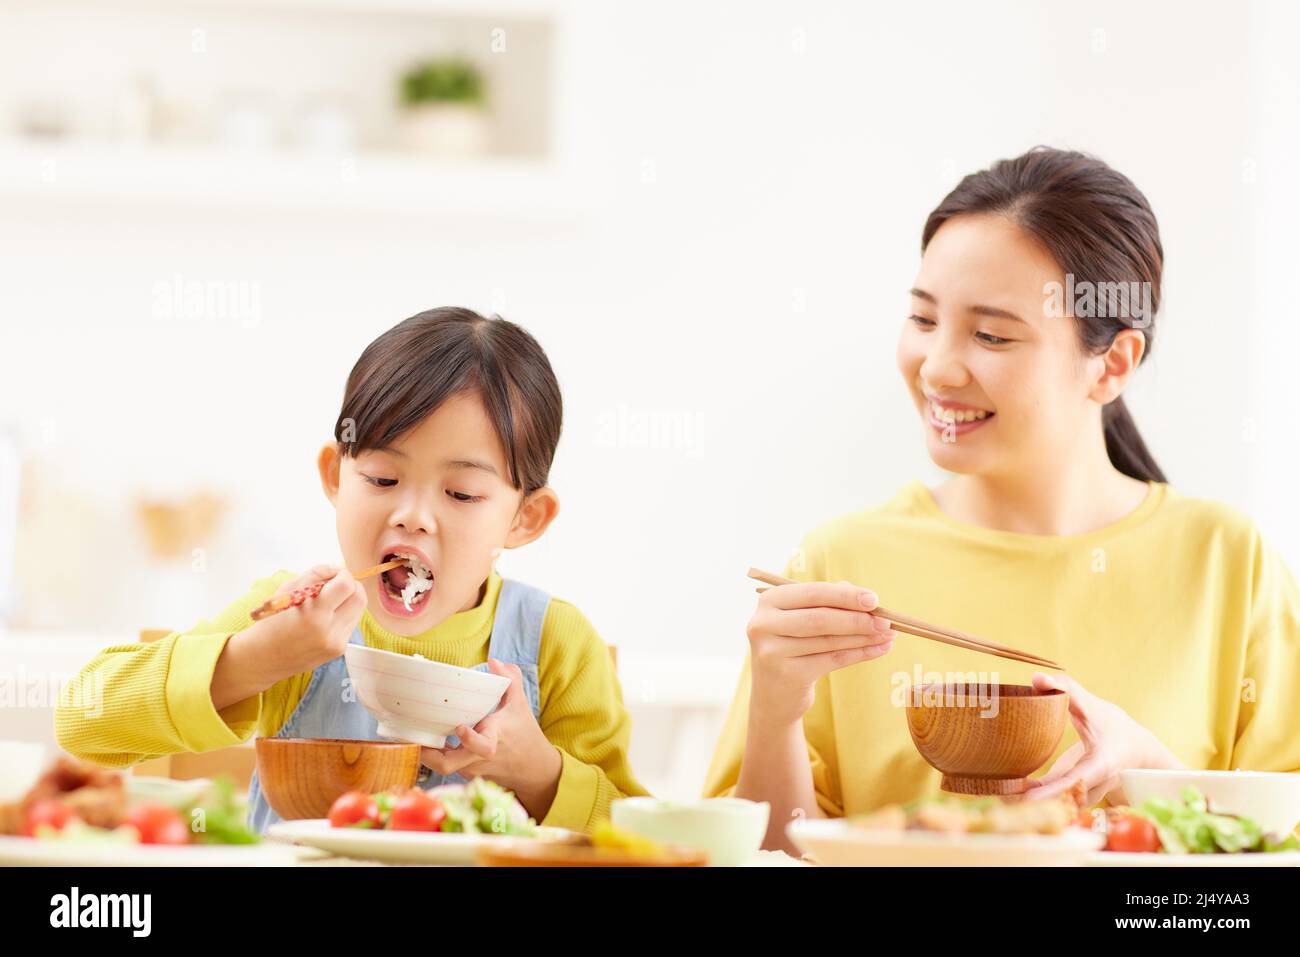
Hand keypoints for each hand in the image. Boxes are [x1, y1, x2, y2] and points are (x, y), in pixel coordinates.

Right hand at [249, 565, 365, 676]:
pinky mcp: (338, 651)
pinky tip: (325, 617)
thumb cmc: (270, 622)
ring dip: (348, 599)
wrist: (261, 659)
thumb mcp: (286, 592)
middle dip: (352, 585)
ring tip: (328, 601)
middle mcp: (330, 632)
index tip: (332, 574)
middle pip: (360, 598)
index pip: (347, 586)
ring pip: (359, 611)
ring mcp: (337, 644)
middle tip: (335, 584)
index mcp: (314, 615)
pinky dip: (343, 614)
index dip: (343, 574)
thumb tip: (337, 568)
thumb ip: (314, 575)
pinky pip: (350, 624)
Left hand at [418, 659, 561, 818]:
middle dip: (429, 755)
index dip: (469, 739)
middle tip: (416, 736)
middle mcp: (479, 758)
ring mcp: (470, 768)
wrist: (533, 768)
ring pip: (442, 767)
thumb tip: (493, 660)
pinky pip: (446, 766)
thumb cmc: (524, 733)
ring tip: (414, 734)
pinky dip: (435, 754)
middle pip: (449, 765)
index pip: (482, 746)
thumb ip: (509, 680)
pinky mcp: (466, 774)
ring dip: (427, 753)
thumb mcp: (520, 704)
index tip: (459, 727)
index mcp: (494, 739)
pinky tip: (427, 738)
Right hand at [747, 580, 895, 725]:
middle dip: (857, 619)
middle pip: (819, 618)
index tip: (874, 599)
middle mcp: (764, 624)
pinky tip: (879, 649)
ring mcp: (773, 651)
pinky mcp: (788, 675)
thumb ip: (829, 603)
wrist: (772, 693)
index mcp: (769, 601)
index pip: (812, 593)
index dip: (845, 596)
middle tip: (886, 621)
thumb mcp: (802, 619)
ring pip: (829, 641)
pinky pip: (832, 660)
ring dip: (864, 637)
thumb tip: (866, 600)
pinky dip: (860, 654)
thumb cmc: (793, 646)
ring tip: (888, 635)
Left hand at [1019, 672, 1184, 806]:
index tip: (1030, 798)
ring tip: (1000, 798)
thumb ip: (1068, 690)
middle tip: (1003, 799)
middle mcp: (1094, 785)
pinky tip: (1008, 791)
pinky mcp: (1071, 793)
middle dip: (1036, 803)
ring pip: (1057, 804)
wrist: (1135, 750)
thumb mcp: (1094, 706)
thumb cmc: (1114, 726)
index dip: (1054, 790)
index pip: (1077, 780)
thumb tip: (1037, 677)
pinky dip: (1031, 797)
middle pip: (1063, 800)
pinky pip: (1051, 799)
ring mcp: (1084, 793)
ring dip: (1030, 803)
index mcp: (1102, 764)